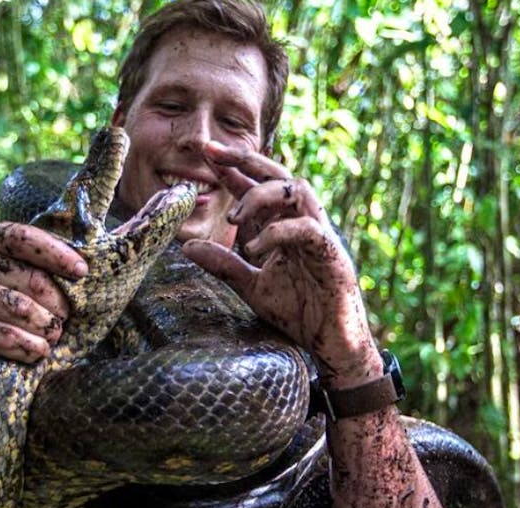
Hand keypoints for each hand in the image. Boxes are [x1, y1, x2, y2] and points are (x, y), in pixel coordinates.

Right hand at [0, 222, 87, 373]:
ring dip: (43, 327)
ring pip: (15, 308)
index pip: (22, 237)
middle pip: (25, 278)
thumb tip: (82, 269)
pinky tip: (37, 352)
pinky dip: (23, 345)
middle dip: (54, 302)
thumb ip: (23, 263)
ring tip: (54, 336)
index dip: (56, 253)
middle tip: (66, 319)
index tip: (82, 272)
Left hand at [183, 141, 381, 386]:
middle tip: (212, 153)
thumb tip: (187, 247)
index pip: (259, 187)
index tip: (205, 155)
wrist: (332, 343)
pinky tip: (253, 247)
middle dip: (245, 160)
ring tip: (232, 218)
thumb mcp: (251, 286)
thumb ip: (224, 264)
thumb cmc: (300, 312)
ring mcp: (321, 235)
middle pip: (279, 175)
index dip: (233, 169)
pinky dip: (277, 232)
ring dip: (261, 195)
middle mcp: (304, 222)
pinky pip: (307, 229)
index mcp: (286, 226)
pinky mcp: (332, 255)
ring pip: (297, 191)